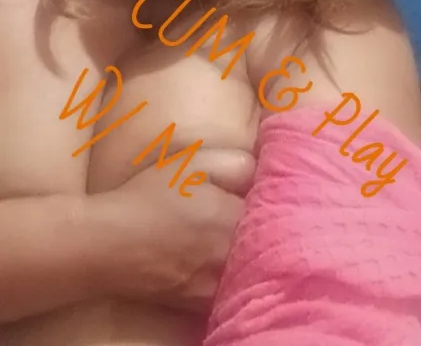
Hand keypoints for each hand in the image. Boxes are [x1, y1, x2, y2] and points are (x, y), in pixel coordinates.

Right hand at [93, 147, 254, 312]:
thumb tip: (258, 171)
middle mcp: (230, 255)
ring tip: (224, 238)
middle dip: (259, 227)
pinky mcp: (200, 305)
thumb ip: (232, 163)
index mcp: (233, 217)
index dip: (263, 199)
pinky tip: (213, 262)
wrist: (105, 246)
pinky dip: (227, 276)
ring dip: (245, 254)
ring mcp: (216, 285)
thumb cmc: (146, 197)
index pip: (269, 208)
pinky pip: (228, 290)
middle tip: (242, 214)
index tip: (254, 193)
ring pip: (247, 268)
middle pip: (263, 241)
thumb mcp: (189, 162)